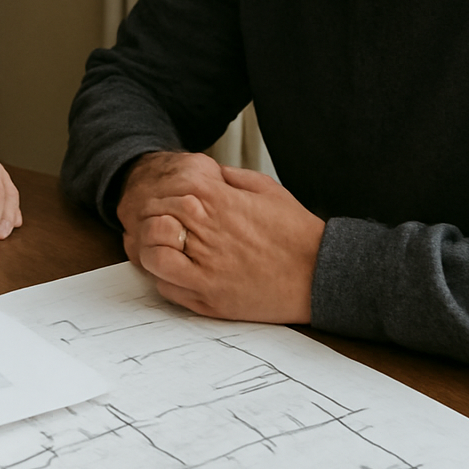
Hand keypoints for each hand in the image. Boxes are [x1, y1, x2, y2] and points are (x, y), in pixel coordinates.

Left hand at [117, 150, 324, 323]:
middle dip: (149, 219)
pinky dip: (162, 277)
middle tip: (157, 225)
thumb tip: (205, 171)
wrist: (319, 273)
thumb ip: (228, 176)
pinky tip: (175, 271)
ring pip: (150, 252)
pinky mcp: (209, 297)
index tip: (166, 201)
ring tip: (161, 248)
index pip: (164, 188)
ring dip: (149, 248)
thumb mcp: (264, 188)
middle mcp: (206, 231)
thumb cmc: (294, 231)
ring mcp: (204, 267)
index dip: (159, 194)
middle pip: (152, 218)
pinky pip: (165, 286)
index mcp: (217, 199)